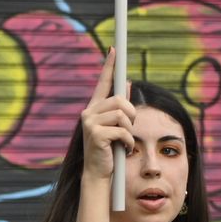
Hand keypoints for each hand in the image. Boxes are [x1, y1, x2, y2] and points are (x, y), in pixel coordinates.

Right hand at [80, 49, 134, 181]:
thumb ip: (119, 106)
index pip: (103, 83)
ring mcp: (90, 123)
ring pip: (123, 115)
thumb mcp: (115, 126)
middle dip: (132, 114)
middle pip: (120, 100)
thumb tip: (126, 84)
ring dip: (130, 130)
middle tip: (130, 128)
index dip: (109, 66)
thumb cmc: (108, 150)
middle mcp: (88, 112)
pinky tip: (122, 149)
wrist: (98, 172)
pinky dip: (128, 142)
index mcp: (93, 108)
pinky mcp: (96, 134)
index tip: (114, 49)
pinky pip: (123, 130)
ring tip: (124, 141)